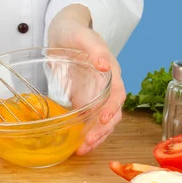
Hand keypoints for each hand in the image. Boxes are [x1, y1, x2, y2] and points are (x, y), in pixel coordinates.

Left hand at [48, 4, 125, 155]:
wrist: (63, 32)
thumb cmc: (76, 32)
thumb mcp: (84, 36)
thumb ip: (96, 49)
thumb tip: (105, 65)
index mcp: (111, 73)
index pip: (118, 95)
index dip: (112, 109)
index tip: (102, 120)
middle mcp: (106, 87)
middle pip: (111, 114)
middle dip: (102, 131)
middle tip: (87, 143)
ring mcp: (95, 96)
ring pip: (100, 122)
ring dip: (94, 137)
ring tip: (81, 150)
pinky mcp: (83, 101)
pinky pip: (87, 121)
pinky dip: (84, 134)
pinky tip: (76, 146)